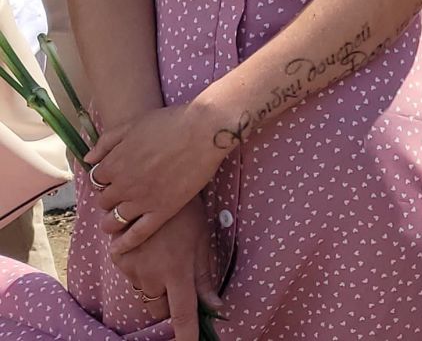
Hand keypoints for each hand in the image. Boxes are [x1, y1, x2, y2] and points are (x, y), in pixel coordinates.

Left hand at [86, 102, 226, 251]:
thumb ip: (106, 142)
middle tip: (120, 197)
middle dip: (108, 199)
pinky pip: (138, 233)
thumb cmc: (169, 122)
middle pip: (104, 201)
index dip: (103, 180)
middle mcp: (123, 186)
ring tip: (114, 224)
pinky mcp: (162, 210)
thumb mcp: (131, 125)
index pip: (96, 180)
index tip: (113, 179)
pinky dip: (125, 243)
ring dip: (110, 223)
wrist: (204, 130)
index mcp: (113, 165)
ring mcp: (142, 200)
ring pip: (115, 221)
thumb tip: (88, 159)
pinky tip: (118, 249)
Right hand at [107, 203, 223, 335]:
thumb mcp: (202, 241)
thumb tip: (216, 307)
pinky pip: (131, 275)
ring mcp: (131, 268)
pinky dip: (139, 267)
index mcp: (178, 271)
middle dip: (169, 297)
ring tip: (163, 249)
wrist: (154, 185)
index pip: (182, 314)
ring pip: (144, 290)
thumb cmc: (187, 212)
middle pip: (159, 306)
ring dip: (153, 280)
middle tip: (177, 270)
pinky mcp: (116, 259)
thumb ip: (205, 276)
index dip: (186, 334)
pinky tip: (148, 246)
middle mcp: (152, 275)